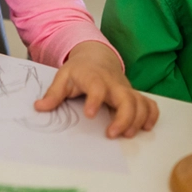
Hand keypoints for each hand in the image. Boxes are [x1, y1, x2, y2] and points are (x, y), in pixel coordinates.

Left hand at [34, 41, 158, 137]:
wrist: (96, 57)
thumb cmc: (80, 70)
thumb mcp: (63, 77)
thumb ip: (53, 93)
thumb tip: (39, 107)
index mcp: (94, 78)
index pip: (97, 87)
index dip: (95, 100)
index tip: (90, 114)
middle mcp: (113, 84)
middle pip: (126, 98)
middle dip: (123, 117)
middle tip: (112, 134)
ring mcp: (126, 89)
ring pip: (140, 103)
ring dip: (138, 120)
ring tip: (127, 134)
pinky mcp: (133, 95)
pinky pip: (149, 104)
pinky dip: (151, 115)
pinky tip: (145, 127)